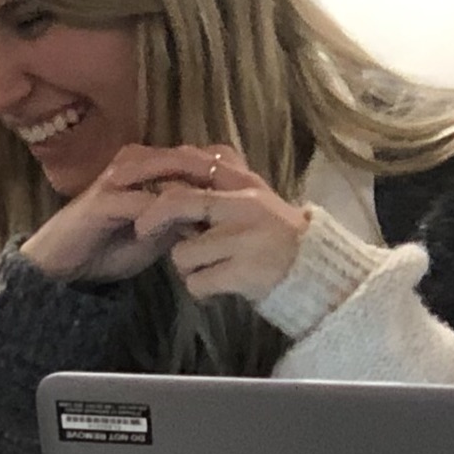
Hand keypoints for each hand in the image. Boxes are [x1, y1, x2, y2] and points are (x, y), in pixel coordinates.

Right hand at [20, 143, 243, 285]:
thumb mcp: (155, 234)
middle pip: (183, 157)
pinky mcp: (104, 199)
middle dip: (215, 172)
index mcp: (144, 166)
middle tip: (248, 188)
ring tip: (222, 203)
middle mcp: (131, 164)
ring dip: (195, 186)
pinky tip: (188, 225)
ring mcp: (117, 178)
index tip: (252, 186)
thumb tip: (213, 217)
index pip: (189, 157)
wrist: (65, 266)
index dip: (220, 169)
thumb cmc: (108, 248)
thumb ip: (180, 220)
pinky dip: (167, 212)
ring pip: (166, 172)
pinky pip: (143, 201)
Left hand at [137, 165, 312, 306]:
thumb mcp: (257, 199)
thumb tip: (180, 163)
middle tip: (142, 229)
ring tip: (209, 270)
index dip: (155, 174)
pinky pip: (197, 283)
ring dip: (187, 267)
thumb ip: (224, 182)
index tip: (133, 187)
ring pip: (183, 253)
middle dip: (152, 218)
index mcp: (247, 184)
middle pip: (179, 203)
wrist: (321, 275)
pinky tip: (218, 289)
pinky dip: (201, 290)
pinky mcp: (244, 273)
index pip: (192, 165)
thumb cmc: (281, 238)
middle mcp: (245, 206)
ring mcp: (245, 240)